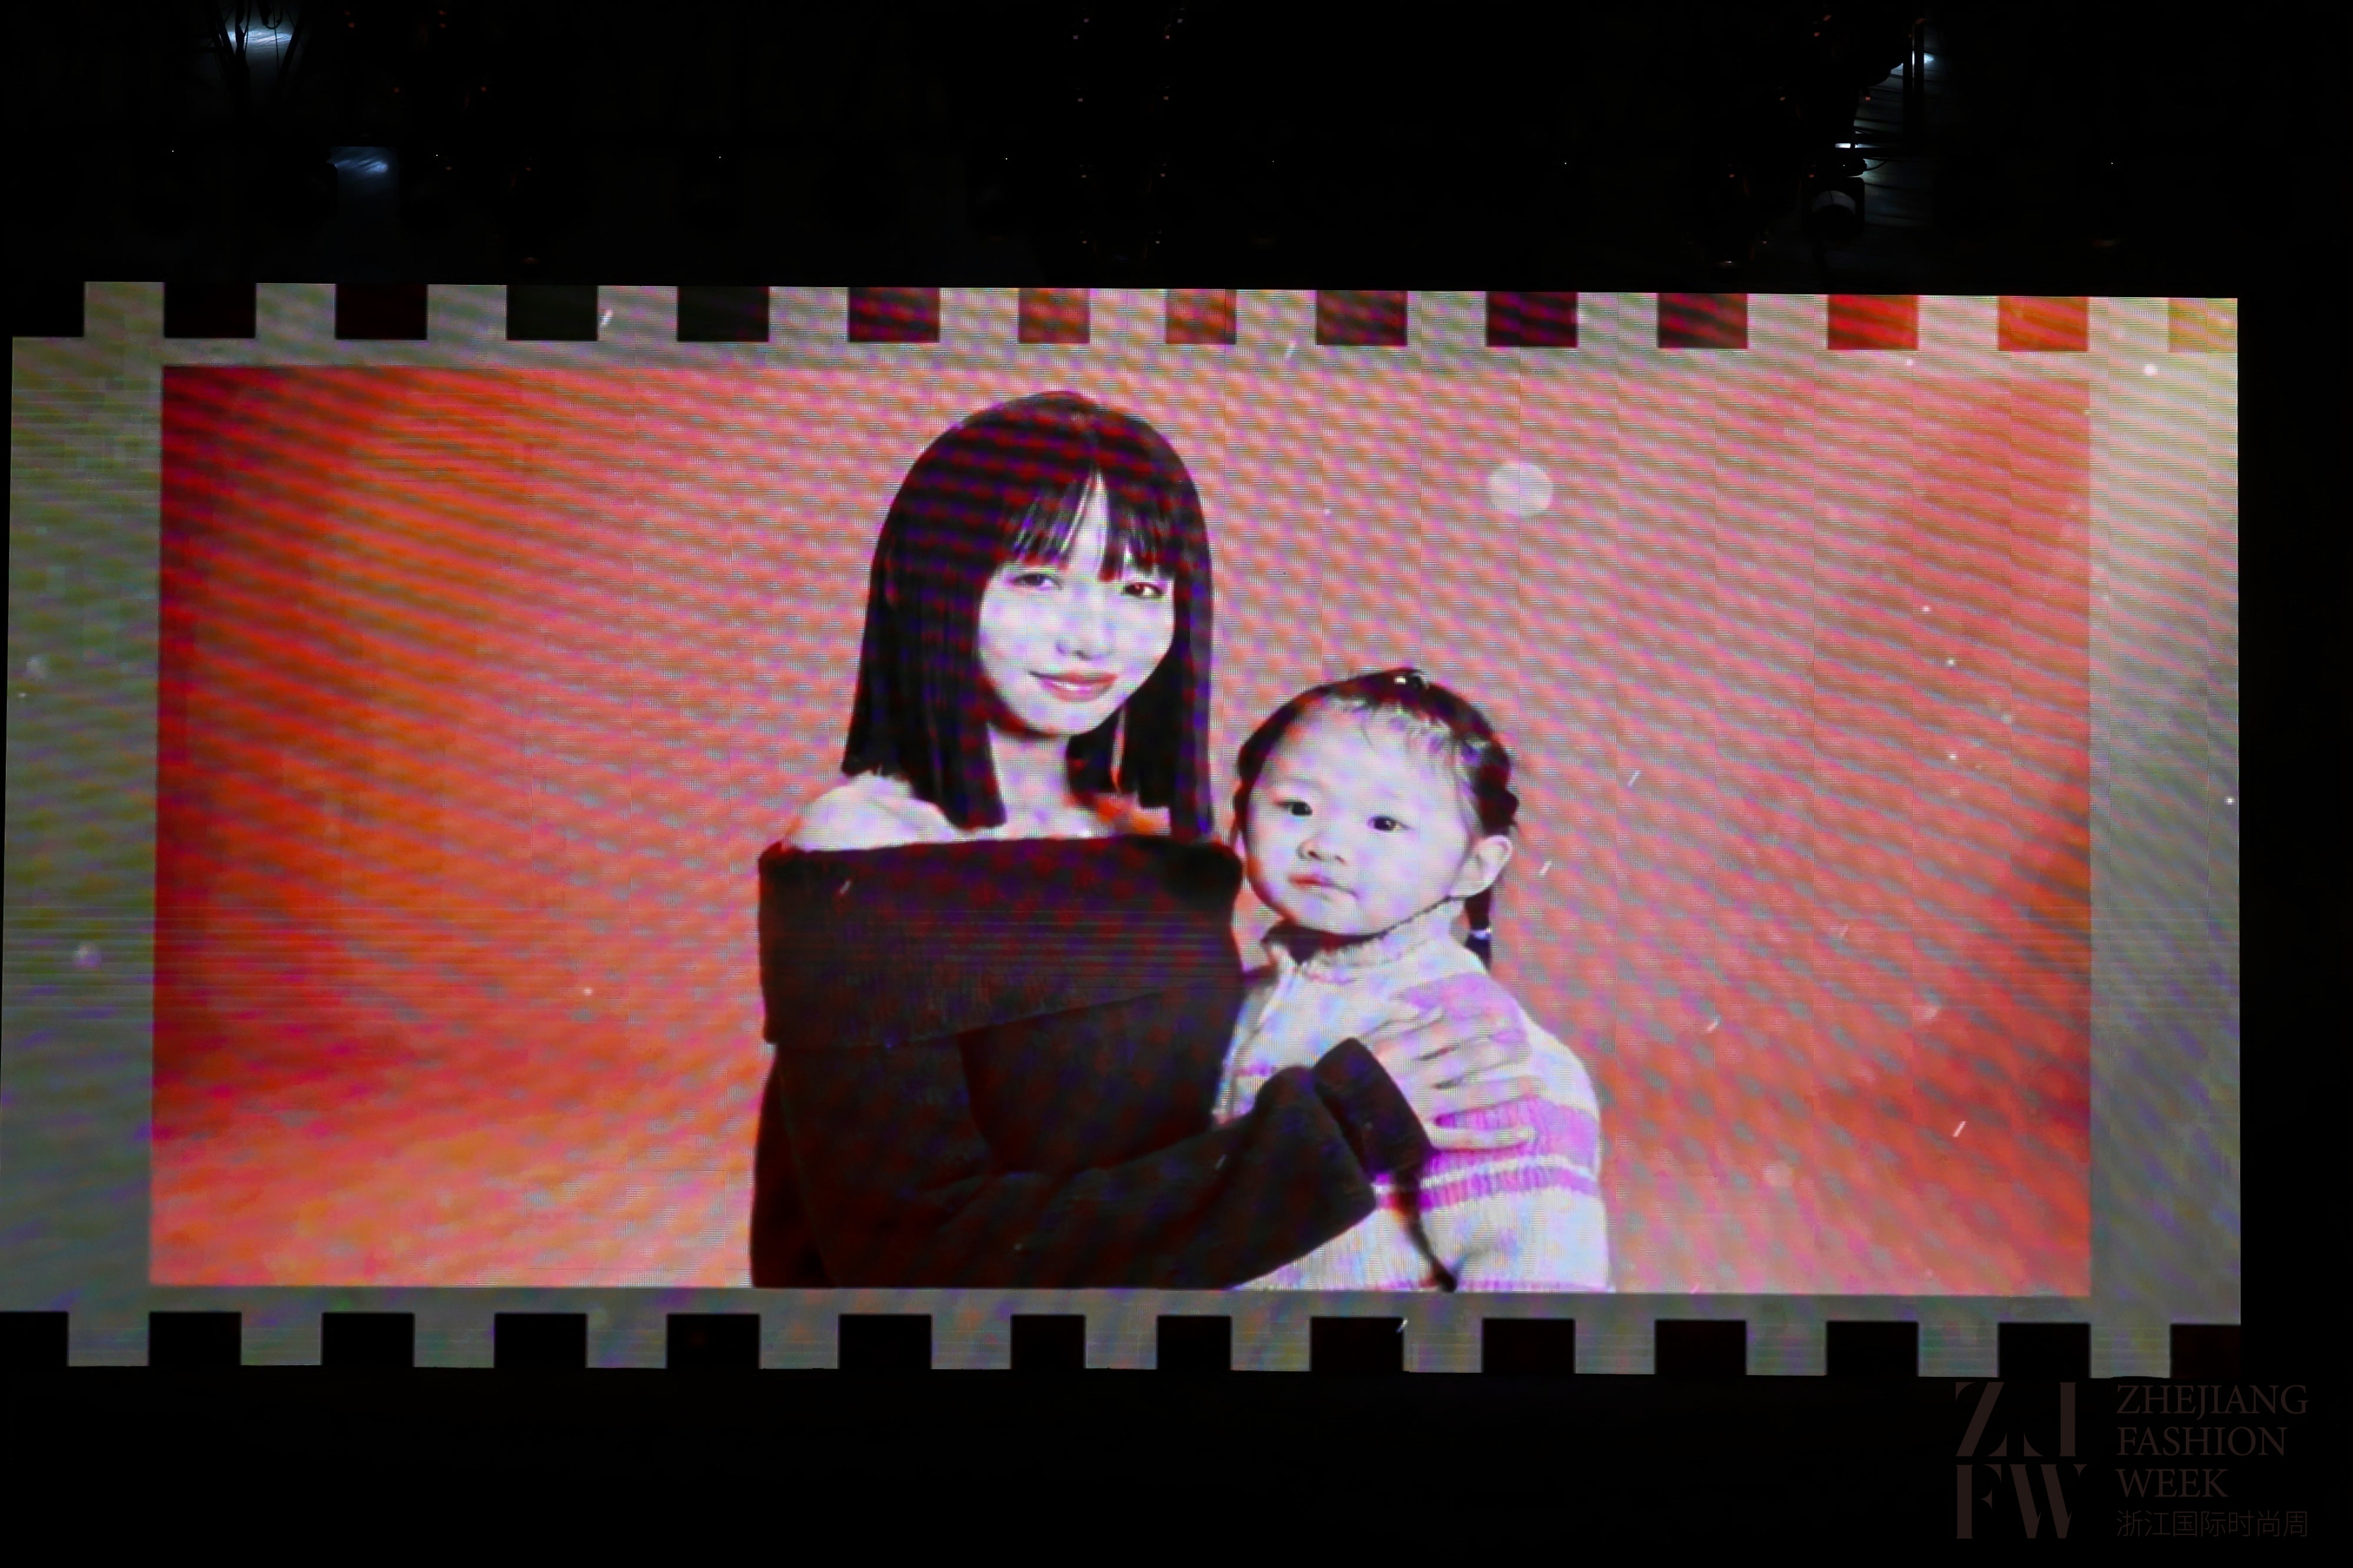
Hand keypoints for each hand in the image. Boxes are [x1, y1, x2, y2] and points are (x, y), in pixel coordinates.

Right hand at [1358, 1002, 1537, 1151]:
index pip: (1447, 1032)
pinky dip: (1495, 1139)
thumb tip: (1437, 1010)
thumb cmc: (1340, 1077)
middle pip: (1465, 1060)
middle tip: (1526, 1047)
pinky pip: (1464, 1140)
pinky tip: (1525, 1133)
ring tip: (1538, 1083)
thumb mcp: (1366, 1041)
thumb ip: (1401, 1024)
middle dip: (1498, 1052)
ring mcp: (1420, 1108)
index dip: (1478, 1024)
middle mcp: (1414, 1077)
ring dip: (1507, 1089)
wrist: (1321, 1122)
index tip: (1502, 1020)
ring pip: (1471, 1097)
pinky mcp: (1421, 1138)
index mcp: (1399, 1050)